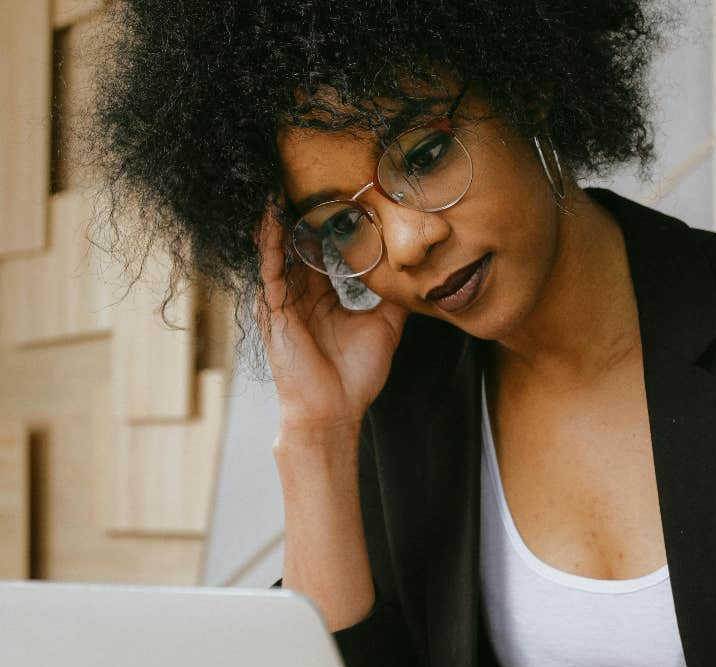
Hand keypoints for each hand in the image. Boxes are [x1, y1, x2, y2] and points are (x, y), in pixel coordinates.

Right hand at [253, 199, 409, 434]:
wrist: (335, 411)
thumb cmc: (355, 376)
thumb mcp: (384, 327)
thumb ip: (392, 299)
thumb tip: (413, 274)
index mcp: (321, 298)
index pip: (320, 251)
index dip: (326, 224)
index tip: (336, 193)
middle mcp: (299, 296)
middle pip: (296, 244)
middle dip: (298, 211)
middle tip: (302, 172)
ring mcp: (284, 302)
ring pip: (278, 250)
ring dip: (278, 217)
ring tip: (278, 180)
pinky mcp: (274, 310)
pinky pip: (269, 268)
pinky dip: (268, 240)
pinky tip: (269, 212)